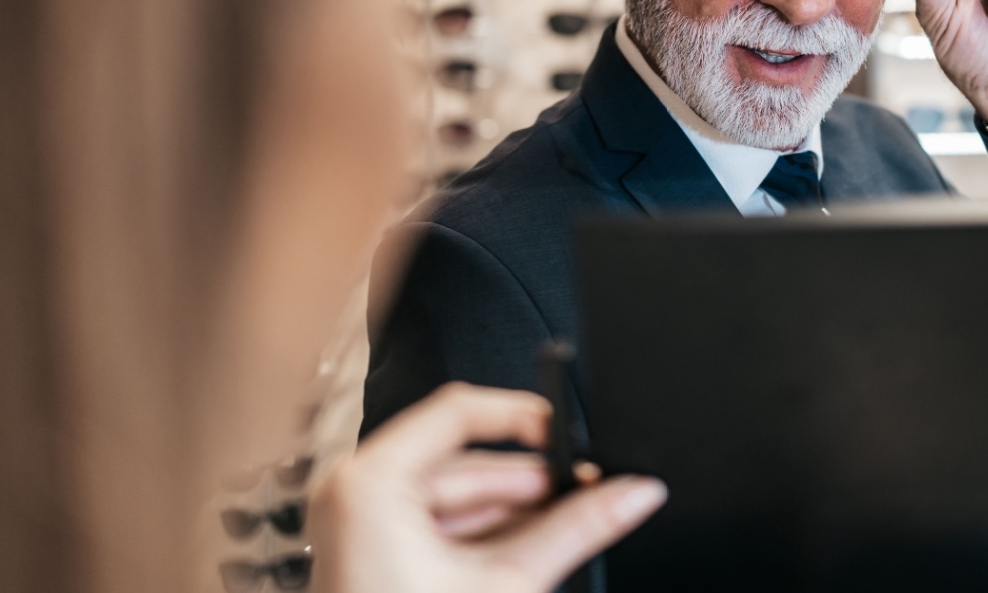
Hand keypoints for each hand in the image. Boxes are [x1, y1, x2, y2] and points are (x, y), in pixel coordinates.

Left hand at [312, 382, 666, 592]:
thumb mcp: (507, 582)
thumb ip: (577, 528)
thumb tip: (632, 493)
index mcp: (371, 483)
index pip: (460, 411)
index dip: (526, 417)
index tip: (572, 436)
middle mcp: (354, 492)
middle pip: (464, 459)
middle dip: (532, 481)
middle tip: (590, 489)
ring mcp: (358, 522)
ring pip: (457, 493)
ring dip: (515, 510)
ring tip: (568, 524)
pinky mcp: (371, 550)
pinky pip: (437, 520)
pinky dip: (484, 532)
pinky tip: (528, 549)